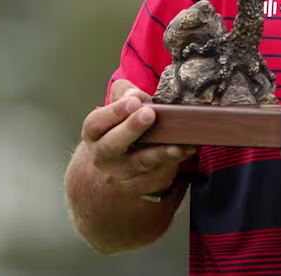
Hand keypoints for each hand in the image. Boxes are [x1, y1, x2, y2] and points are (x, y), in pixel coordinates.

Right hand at [80, 79, 195, 197]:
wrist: (117, 166)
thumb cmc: (122, 129)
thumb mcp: (119, 109)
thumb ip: (125, 94)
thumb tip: (134, 95)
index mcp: (94, 134)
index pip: (96, 123)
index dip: (114, 112)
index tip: (133, 102)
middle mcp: (102, 156)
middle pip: (112, 145)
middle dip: (131, 129)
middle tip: (149, 114)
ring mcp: (119, 174)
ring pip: (139, 163)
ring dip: (160, 152)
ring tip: (176, 143)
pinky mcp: (138, 185)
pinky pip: (156, 176)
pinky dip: (173, 162)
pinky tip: (186, 150)